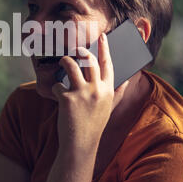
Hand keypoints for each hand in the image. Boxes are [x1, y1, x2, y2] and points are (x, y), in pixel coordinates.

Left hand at [51, 33, 121, 152]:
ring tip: (62, 62)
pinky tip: (58, 96)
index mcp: (108, 90)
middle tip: (75, 49)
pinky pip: (58, 85)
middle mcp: (97, 89)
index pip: (108, 64)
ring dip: (65, 61)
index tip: (102, 37)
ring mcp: (82, 93)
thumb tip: (126, 82)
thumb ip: (117, 94)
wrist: (80, 144)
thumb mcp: (109, 108)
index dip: (105, 48)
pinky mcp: (67, 98)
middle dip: (81, 51)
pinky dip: (56, 88)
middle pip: (90, 60)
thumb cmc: (94, 125)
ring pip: (72, 65)